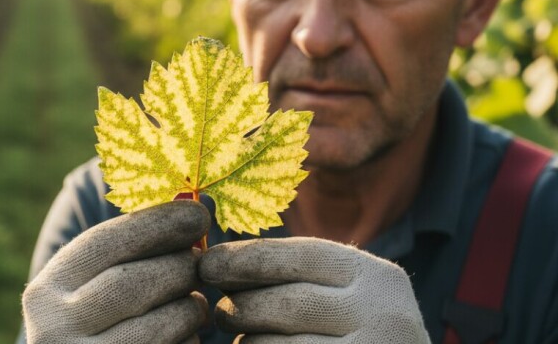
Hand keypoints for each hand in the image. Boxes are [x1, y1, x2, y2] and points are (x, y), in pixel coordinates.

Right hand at [22, 201, 210, 342]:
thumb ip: (129, 249)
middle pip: (136, 283)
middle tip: (202, 261)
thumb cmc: (96, 326)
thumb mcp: (91, 288)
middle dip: (180, 266)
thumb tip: (196, 206)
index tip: (197, 212)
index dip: (156, 223)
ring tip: (196, 302)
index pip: (104, 243)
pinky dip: (190, 341)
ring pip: (163, 324)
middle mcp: (55, 332)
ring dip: (191, 307)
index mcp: (44, 294)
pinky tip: (187, 336)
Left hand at [199, 237, 429, 342]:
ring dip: (248, 343)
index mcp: (377, 278)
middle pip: (288, 304)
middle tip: (221, 313)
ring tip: (242, 341)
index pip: (302, 256)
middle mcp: (382, 315)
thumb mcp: (350, 295)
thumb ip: (300, 277)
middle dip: (242, 307)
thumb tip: (219, 262)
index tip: (207, 263)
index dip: (247, 258)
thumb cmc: (361, 333)